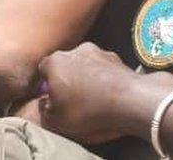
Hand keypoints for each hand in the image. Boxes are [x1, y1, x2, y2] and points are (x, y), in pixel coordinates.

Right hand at [38, 43, 167, 143]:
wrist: (130, 101)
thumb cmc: (88, 110)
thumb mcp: (56, 121)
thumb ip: (43, 110)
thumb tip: (44, 103)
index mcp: (55, 62)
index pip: (43, 70)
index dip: (46, 85)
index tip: (51, 98)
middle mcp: (75, 50)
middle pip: (66, 65)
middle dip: (67, 79)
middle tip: (72, 99)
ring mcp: (99, 51)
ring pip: (87, 65)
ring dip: (88, 77)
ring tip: (94, 98)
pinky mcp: (118, 58)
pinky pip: (105, 69)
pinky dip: (105, 79)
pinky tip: (109, 95)